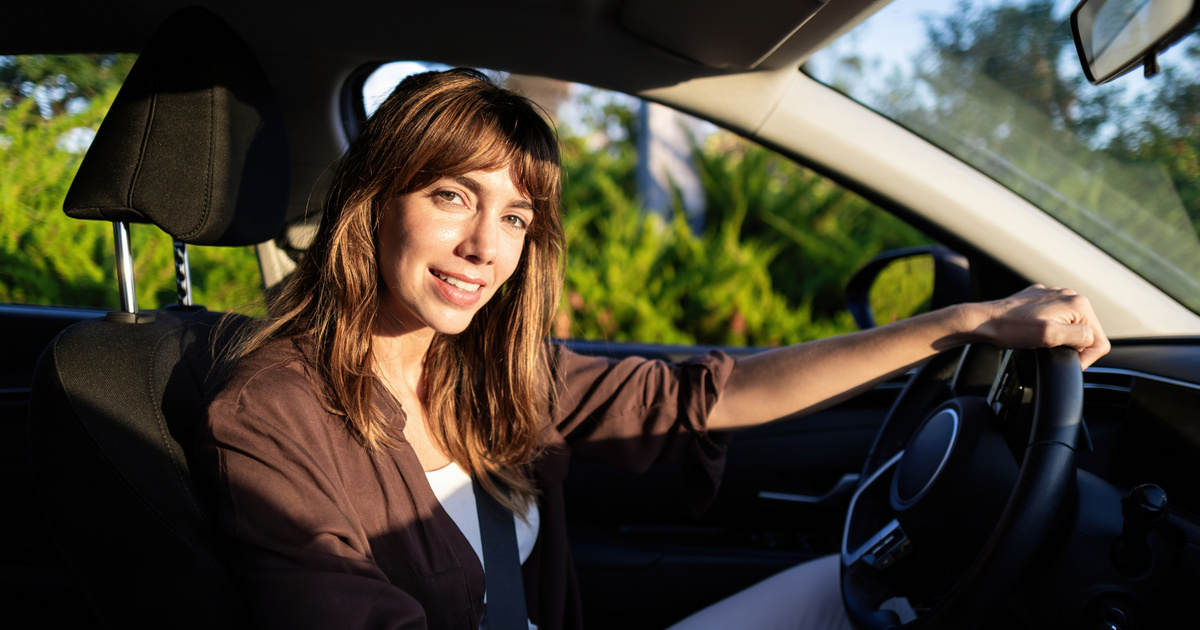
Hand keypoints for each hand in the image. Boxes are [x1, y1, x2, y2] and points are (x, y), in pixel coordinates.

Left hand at [969, 285, 1109, 368]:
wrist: (983, 321)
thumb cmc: (1012, 330)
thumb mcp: (1050, 336)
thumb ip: (1079, 336)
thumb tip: (1091, 338)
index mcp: (1078, 303)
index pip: (1100, 340)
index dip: (1086, 357)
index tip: (1066, 360)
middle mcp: (1069, 295)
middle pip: (1087, 332)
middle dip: (1073, 346)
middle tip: (1050, 350)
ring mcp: (1054, 296)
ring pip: (1071, 326)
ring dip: (1061, 337)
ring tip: (1040, 341)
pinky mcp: (1041, 300)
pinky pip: (1056, 319)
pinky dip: (1049, 328)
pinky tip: (1033, 332)